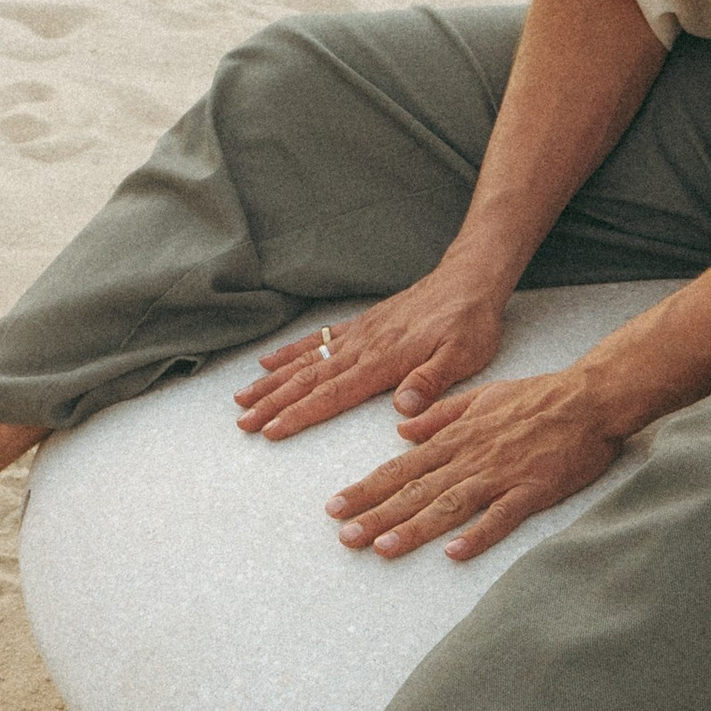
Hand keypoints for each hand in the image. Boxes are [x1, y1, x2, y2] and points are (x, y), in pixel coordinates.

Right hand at [234, 265, 507, 438]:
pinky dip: (289, 352)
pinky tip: (268, 362)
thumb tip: (401, 410)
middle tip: (242, 421)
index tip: (270, 430)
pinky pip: (317, 339)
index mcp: (382, 362)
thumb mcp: (463, 356)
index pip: (331, 394)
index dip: (298, 414)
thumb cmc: (469, 323)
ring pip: (304, 362)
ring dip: (271, 381)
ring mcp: (357, 335)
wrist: (469, 280)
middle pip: (307, 380)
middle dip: (272, 402)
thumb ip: (430, 382)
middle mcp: (361, 348)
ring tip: (242, 398)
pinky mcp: (360, 325)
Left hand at [324, 366, 624, 560]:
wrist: (590, 397)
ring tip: (382, 548)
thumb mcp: (480, 396)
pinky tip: (454, 553)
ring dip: (414, 528)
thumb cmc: (538, 396)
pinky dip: (477, 535)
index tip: (335, 507)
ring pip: (449, 505)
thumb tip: (402, 430)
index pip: (400, 468)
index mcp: (455, 438)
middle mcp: (469, 457)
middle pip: (415, 490)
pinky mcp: (533, 490)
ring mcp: (500, 475)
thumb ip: (440, 416)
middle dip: (376, 514)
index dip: (366, 489)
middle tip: (345, 537)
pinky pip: (501, 517)